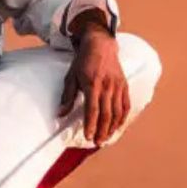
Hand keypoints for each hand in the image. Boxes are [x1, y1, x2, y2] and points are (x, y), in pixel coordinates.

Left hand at [58, 24, 129, 144]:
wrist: (101, 45)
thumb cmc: (83, 61)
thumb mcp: (71, 76)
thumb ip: (67, 96)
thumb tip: (60, 114)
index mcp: (92, 84)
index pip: (92, 109)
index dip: (90, 124)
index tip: (88, 136)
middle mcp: (107, 86)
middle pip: (106, 114)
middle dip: (102, 131)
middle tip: (97, 142)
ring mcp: (117, 86)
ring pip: (117, 112)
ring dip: (112, 128)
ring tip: (106, 138)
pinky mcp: (124, 85)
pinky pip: (126, 105)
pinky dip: (123, 118)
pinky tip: (118, 126)